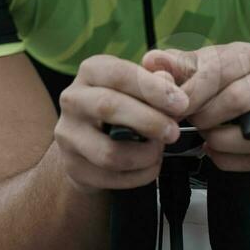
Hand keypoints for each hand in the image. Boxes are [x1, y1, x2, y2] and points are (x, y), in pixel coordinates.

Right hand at [54, 54, 187, 191]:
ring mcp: (68, 135)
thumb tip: (167, 79)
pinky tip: (150, 165)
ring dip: (144, 154)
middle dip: (149, 121)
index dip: (152, 88)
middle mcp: (73, 100)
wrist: (91, 142)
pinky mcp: (73, 166)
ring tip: (159, 149)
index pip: (119, 73)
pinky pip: (111, 177)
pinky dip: (139, 175)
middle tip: (174, 132)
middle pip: (108, 107)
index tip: (181, 103)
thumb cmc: (123, 105)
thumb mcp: (138, 86)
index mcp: (91, 71)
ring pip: (109, 152)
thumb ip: (156, 81)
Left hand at [142, 42, 249, 172]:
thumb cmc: (223, 90)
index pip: (217, 70)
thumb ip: (174, 68)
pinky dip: (230, 160)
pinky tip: (218, 151)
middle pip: (235, 100)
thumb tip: (151, 62)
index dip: (190, 92)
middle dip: (205, 118)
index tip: (171, 108)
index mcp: (248, 54)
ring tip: (206, 137)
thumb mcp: (199, 73)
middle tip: (190, 124)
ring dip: (219, 141)